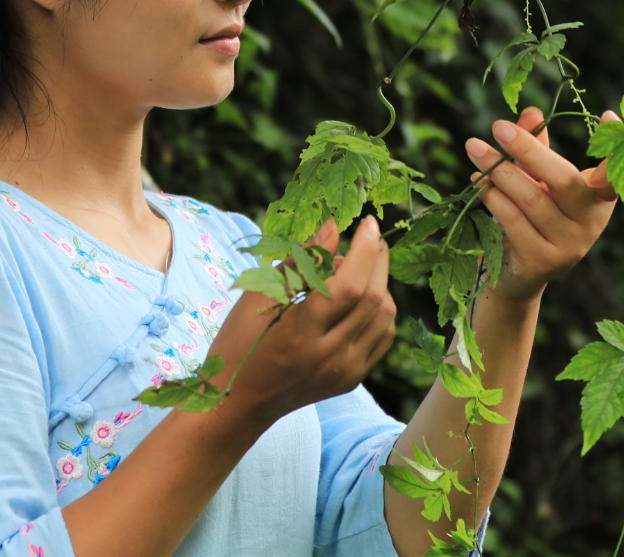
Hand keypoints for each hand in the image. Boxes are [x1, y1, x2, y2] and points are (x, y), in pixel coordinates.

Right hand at [205, 214, 394, 425]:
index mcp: (301, 333)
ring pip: (384, 318)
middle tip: (370, 235)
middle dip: (378, 259)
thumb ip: (299, 261)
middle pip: (373, 300)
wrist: (239, 401)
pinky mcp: (352, 379)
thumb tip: (332, 228)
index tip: (368, 222)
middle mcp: (329, 356)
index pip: (348, 285)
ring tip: (360, 263)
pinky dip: (379, 309)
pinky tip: (364, 294)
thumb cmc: (240, 343)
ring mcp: (344, 371)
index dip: (364, 249)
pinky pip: (381, 338)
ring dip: (380, 283)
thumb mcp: (259, 295)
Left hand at [464, 106, 618, 302]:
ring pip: (531, 199)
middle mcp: (591, 224)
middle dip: (527, 150)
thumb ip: (536, 147)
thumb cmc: (532, 214)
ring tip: (474, 148)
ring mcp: (569, 246)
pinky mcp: (541, 261)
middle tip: (497, 126)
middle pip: (562, 180)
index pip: (614, 173)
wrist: (518, 272)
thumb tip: (531, 112)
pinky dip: (491, 196)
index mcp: (598, 199)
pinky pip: (512, 221)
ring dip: (498, 170)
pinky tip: (477, 181)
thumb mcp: (538, 180)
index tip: (607, 115)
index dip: (612, 147)